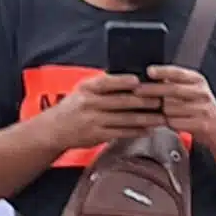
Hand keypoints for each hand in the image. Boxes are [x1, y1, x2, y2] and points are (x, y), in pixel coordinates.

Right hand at [41, 73, 163, 151]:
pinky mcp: (98, 135)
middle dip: (144, 101)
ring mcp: (94, 120)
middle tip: (160, 100)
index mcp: (87, 88)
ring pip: (125, 119)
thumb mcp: (83, 90)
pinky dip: (136, 131)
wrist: (55, 129)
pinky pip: (121, 133)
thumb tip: (130, 80)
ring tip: (160, 118)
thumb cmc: (74, 106)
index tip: (139, 81)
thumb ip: (103, 85)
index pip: (107, 82)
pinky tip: (148, 130)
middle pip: (121, 101)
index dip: (123, 81)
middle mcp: (90, 103)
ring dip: (145, 119)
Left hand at [144, 65, 215, 147]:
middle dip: (152, 90)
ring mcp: (203, 109)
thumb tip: (150, 77)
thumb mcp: (192, 91)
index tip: (149, 71)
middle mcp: (202, 92)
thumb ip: (175, 83)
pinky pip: (176, 122)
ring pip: (171, 108)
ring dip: (162, 112)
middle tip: (137, 91)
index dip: (162, 71)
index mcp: (198, 81)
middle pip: (172, 89)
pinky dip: (168, 123)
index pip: (178, 72)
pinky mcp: (202, 124)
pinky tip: (167, 123)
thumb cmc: (201, 110)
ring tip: (161, 113)